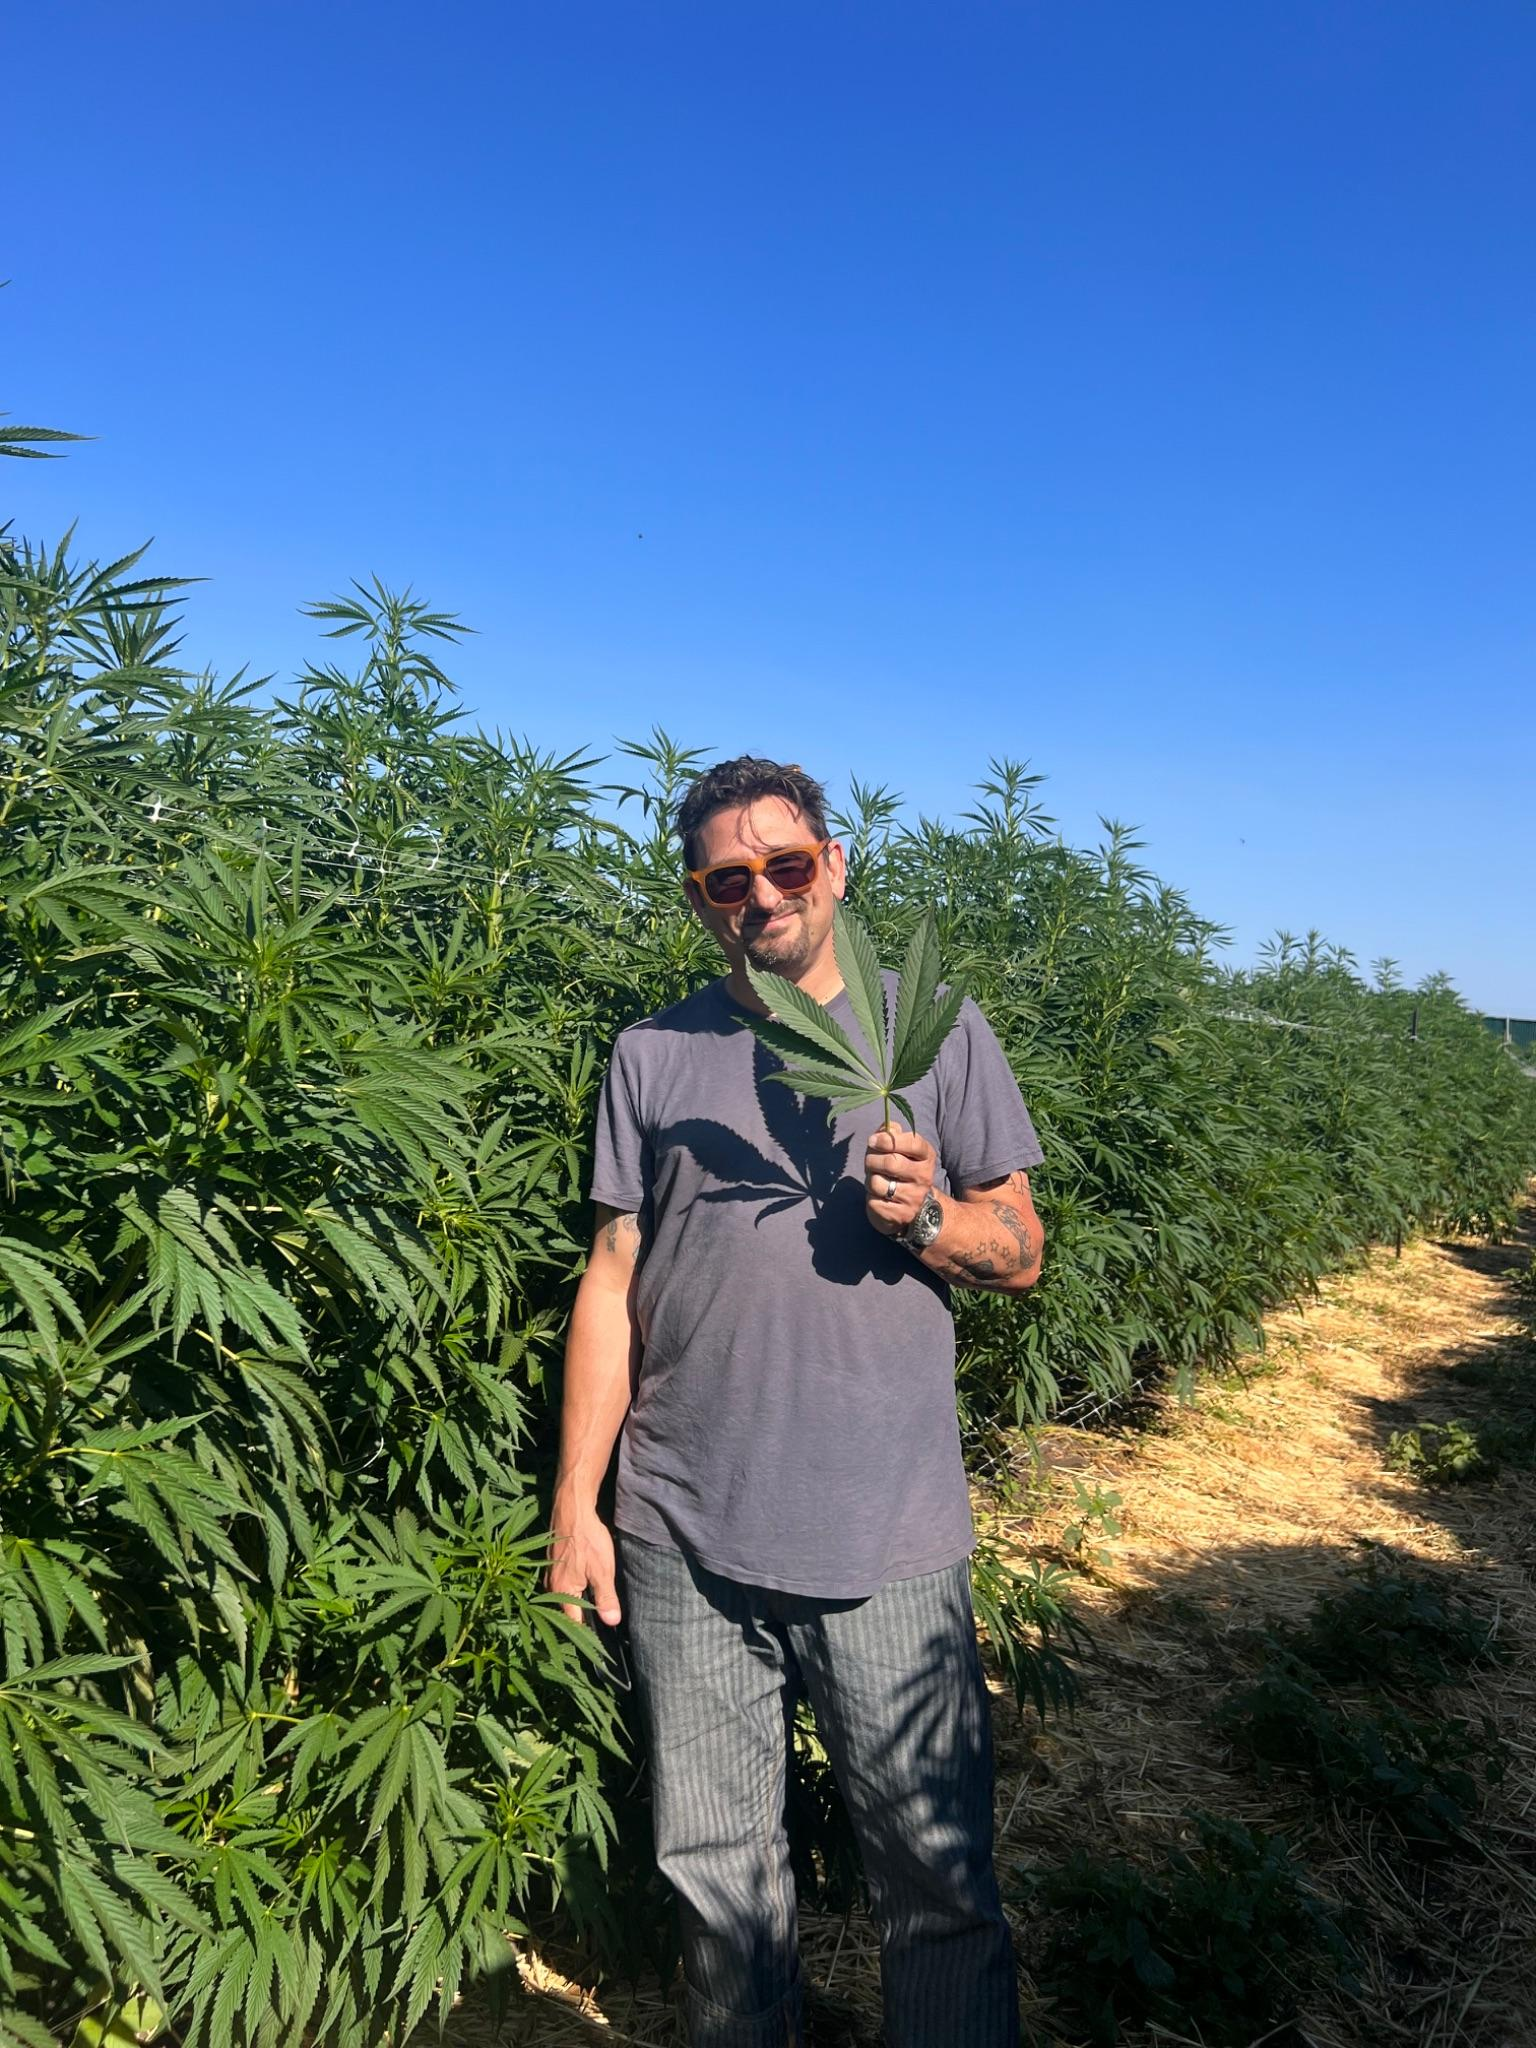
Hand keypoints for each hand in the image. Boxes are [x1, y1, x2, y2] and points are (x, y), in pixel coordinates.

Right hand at [546, 1504, 621, 1625]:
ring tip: (594, 1607)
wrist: (572, 1509)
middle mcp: (550, 1587)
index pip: (573, 1623)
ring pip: (564, 1597)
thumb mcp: (602, 1570)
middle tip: (600, 1622)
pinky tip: (584, 1585)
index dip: (587, 1632)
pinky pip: (562, 1584)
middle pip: (567, 1611)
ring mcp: (549, 1575)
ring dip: (577, 1602)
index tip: (599, 1640)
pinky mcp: (552, 1564)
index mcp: (562, 1592)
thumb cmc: (587, 1539)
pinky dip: (573, 1589)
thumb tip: (612, 1622)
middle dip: (582, 1617)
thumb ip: (606, 1598)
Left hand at [864, 1124, 937, 1237]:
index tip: (873, 1140)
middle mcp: (924, 1178)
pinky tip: (878, 1196)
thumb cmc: (900, 1170)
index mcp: (927, 1157)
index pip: (913, 1143)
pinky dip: (870, 1197)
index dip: (888, 1139)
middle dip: (872, 1160)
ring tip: (875, 1180)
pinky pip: (874, 1202)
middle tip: (869, 1161)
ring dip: (870, 1179)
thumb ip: (892, 1133)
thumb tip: (885, 1129)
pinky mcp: (900, 1215)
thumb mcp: (900, 1149)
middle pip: (891, 1163)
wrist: (912, 1207)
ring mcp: (914, 1199)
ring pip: (878, 1183)